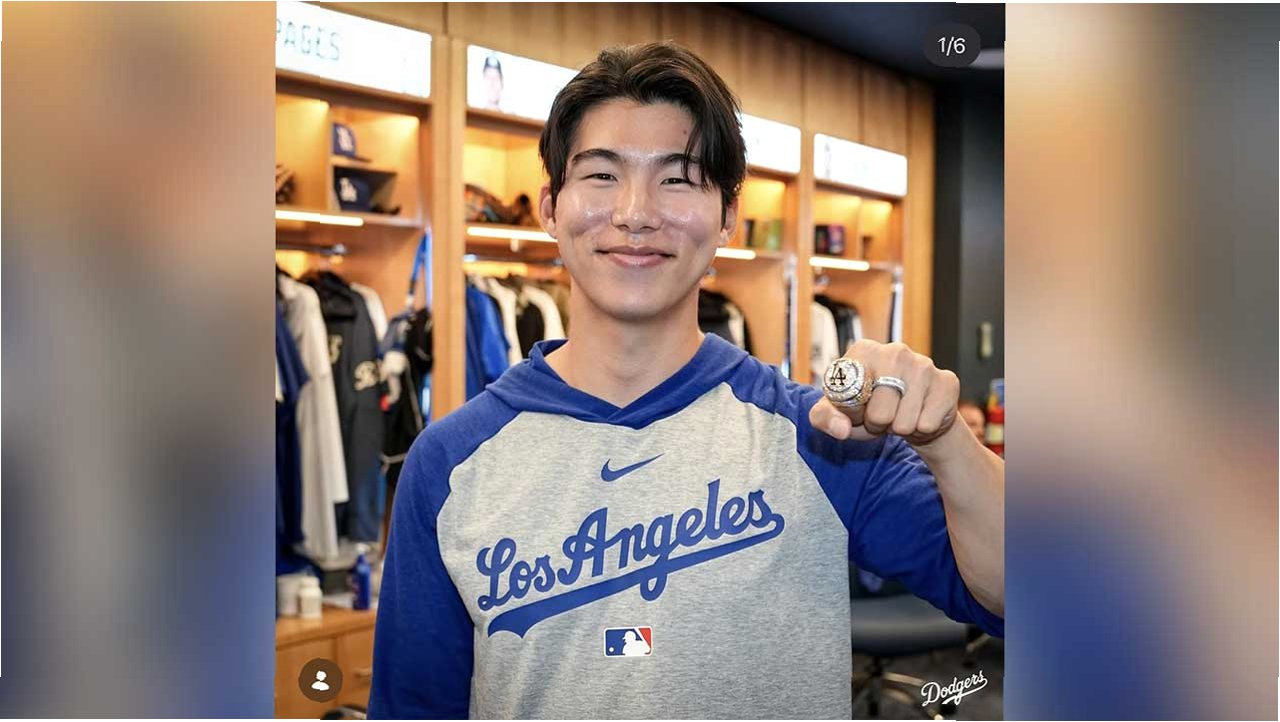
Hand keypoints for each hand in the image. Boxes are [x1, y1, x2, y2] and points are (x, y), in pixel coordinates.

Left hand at [809, 340, 960, 446]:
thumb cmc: (869, 409)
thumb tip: (840, 429)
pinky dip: (921, 430)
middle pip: (880, 414)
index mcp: (863, 351)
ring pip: (905, 423)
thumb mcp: (837, 413)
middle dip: (877, 424)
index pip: (850, 394)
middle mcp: (895, 351)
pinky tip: (919, 415)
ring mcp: (924, 364)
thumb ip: (825, 418)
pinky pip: (927, 424)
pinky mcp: (947, 381)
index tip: (858, 408)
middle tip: (880, 416)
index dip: (854, 412)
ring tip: (898, 415)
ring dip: (899, 428)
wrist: (911, 416)